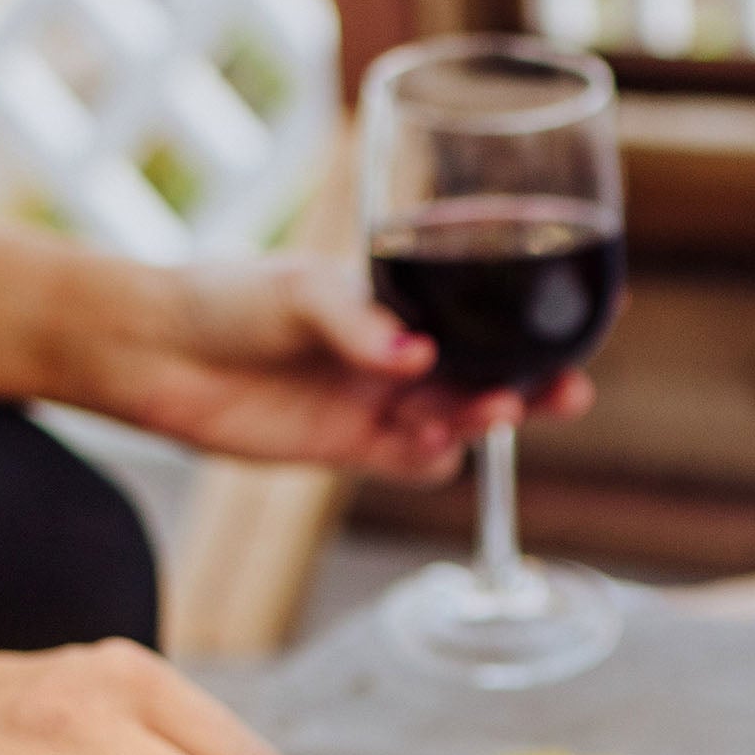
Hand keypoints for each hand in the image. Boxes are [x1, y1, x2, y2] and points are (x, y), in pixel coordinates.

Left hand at [86, 254, 596, 483]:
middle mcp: (402, 346)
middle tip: (568, 387)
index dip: (546, 305)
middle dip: (538, 380)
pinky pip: (415, 462)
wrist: (152, 355)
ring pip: (463, 417)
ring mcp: (380, 398)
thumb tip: (415, 359)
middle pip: (495, 367)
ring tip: (492, 409)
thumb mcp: (296, 292)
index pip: (490, 297)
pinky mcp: (351, 447)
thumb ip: (357, 322)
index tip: (602, 302)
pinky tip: (435, 446)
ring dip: (488, 417)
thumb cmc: (224, 298)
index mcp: (401, 291)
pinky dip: (434, 458)